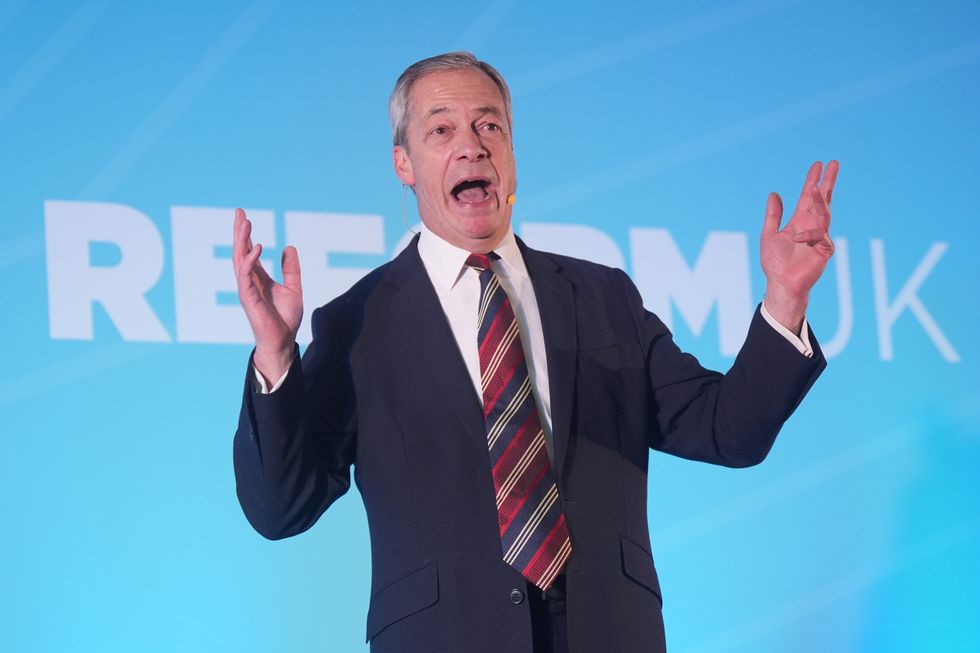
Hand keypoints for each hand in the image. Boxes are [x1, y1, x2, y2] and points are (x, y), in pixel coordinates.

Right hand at [233, 208, 302, 381]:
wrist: (284, 341)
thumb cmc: (285, 318)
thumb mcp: (293, 287)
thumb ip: (291, 269)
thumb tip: (289, 247)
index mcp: (258, 278)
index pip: (249, 251)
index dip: (246, 234)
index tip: (244, 216)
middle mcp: (249, 281)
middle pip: (241, 251)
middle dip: (239, 232)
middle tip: (239, 212)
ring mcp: (247, 289)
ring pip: (239, 260)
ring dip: (241, 241)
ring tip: (245, 223)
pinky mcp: (249, 299)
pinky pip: (245, 276)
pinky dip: (249, 261)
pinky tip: (256, 248)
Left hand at [760, 160, 838, 332]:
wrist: (781, 284)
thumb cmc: (775, 262)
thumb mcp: (769, 234)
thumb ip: (773, 215)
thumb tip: (774, 193)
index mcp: (800, 221)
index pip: (808, 197)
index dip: (813, 180)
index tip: (818, 165)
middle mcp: (812, 226)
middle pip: (822, 200)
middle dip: (828, 182)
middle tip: (833, 163)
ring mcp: (820, 237)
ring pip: (824, 213)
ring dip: (820, 200)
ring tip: (815, 186)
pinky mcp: (824, 250)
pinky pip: (820, 237)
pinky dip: (809, 235)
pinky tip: (797, 238)